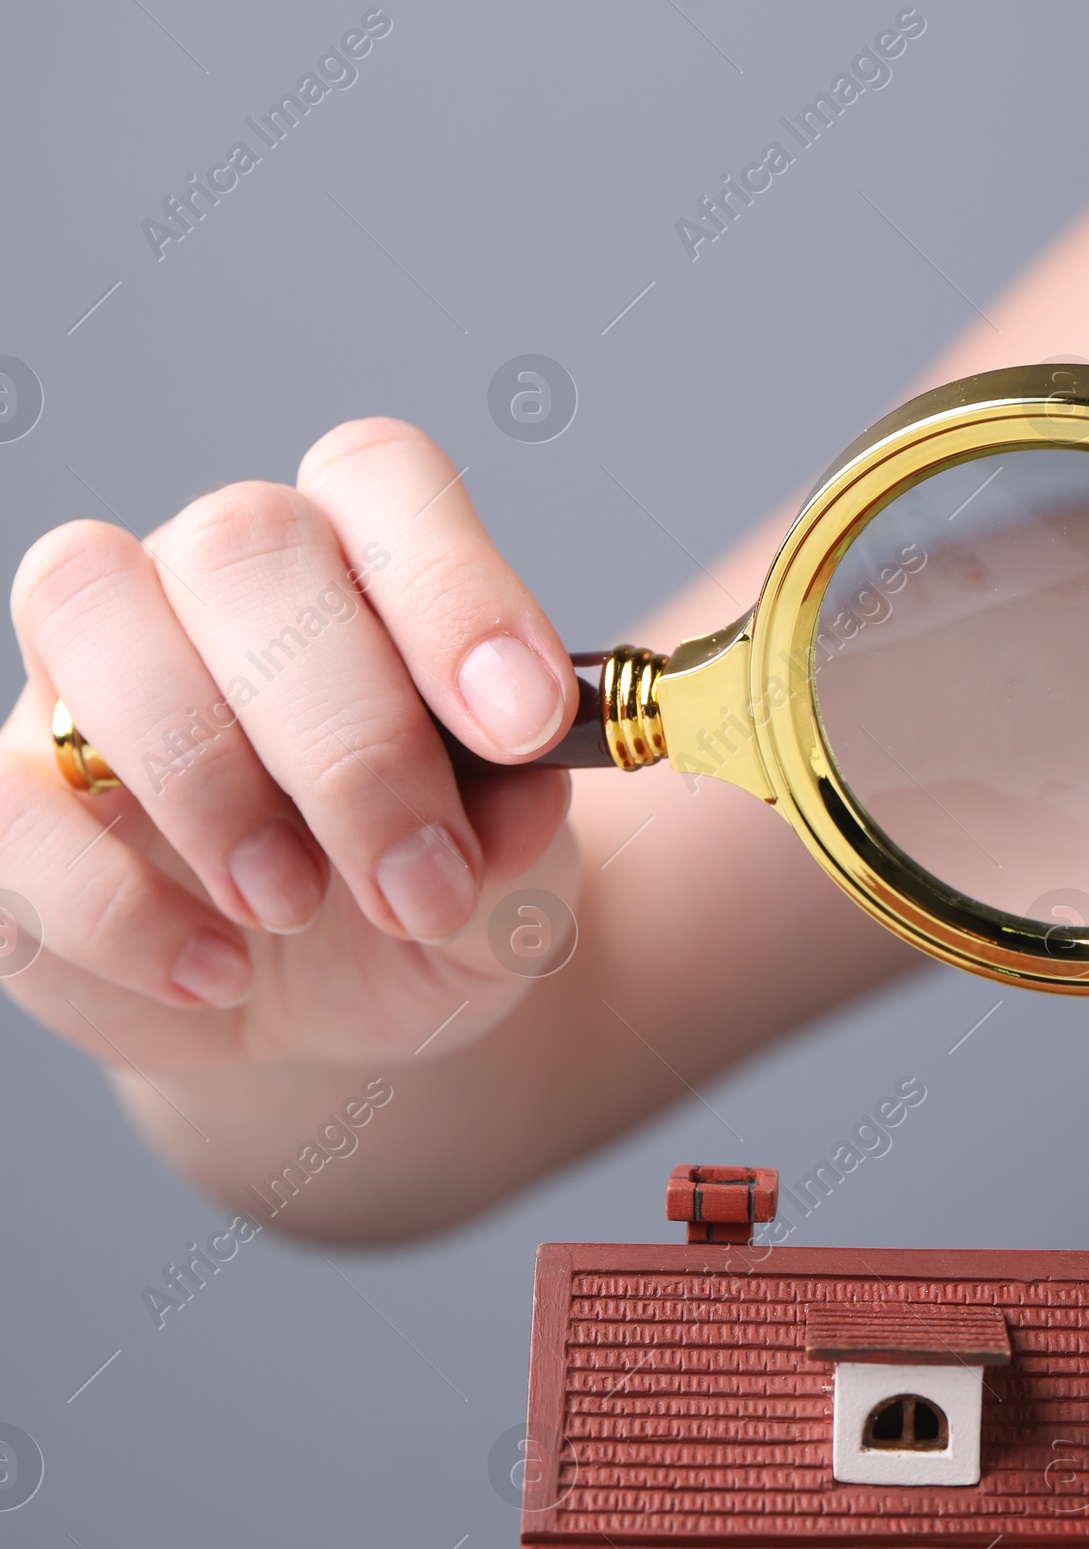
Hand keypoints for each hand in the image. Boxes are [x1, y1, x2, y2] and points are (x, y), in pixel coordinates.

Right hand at [1, 417, 576, 1074]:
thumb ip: (520, 848)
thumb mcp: (503, 899)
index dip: (451, 586)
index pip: (380, 480)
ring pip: (87, 603)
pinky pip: (7, 800)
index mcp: (356, 561)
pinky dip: (113, 905)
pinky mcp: (13, 788)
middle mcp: (211, 579)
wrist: (328, 1015)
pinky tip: (218, 974)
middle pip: (242, 542)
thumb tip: (520, 807)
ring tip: (295, 909)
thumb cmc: (420, 908)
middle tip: (419, 884)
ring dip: (204, 776)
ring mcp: (88, 669)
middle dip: (346, 732)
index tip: (524, 725)